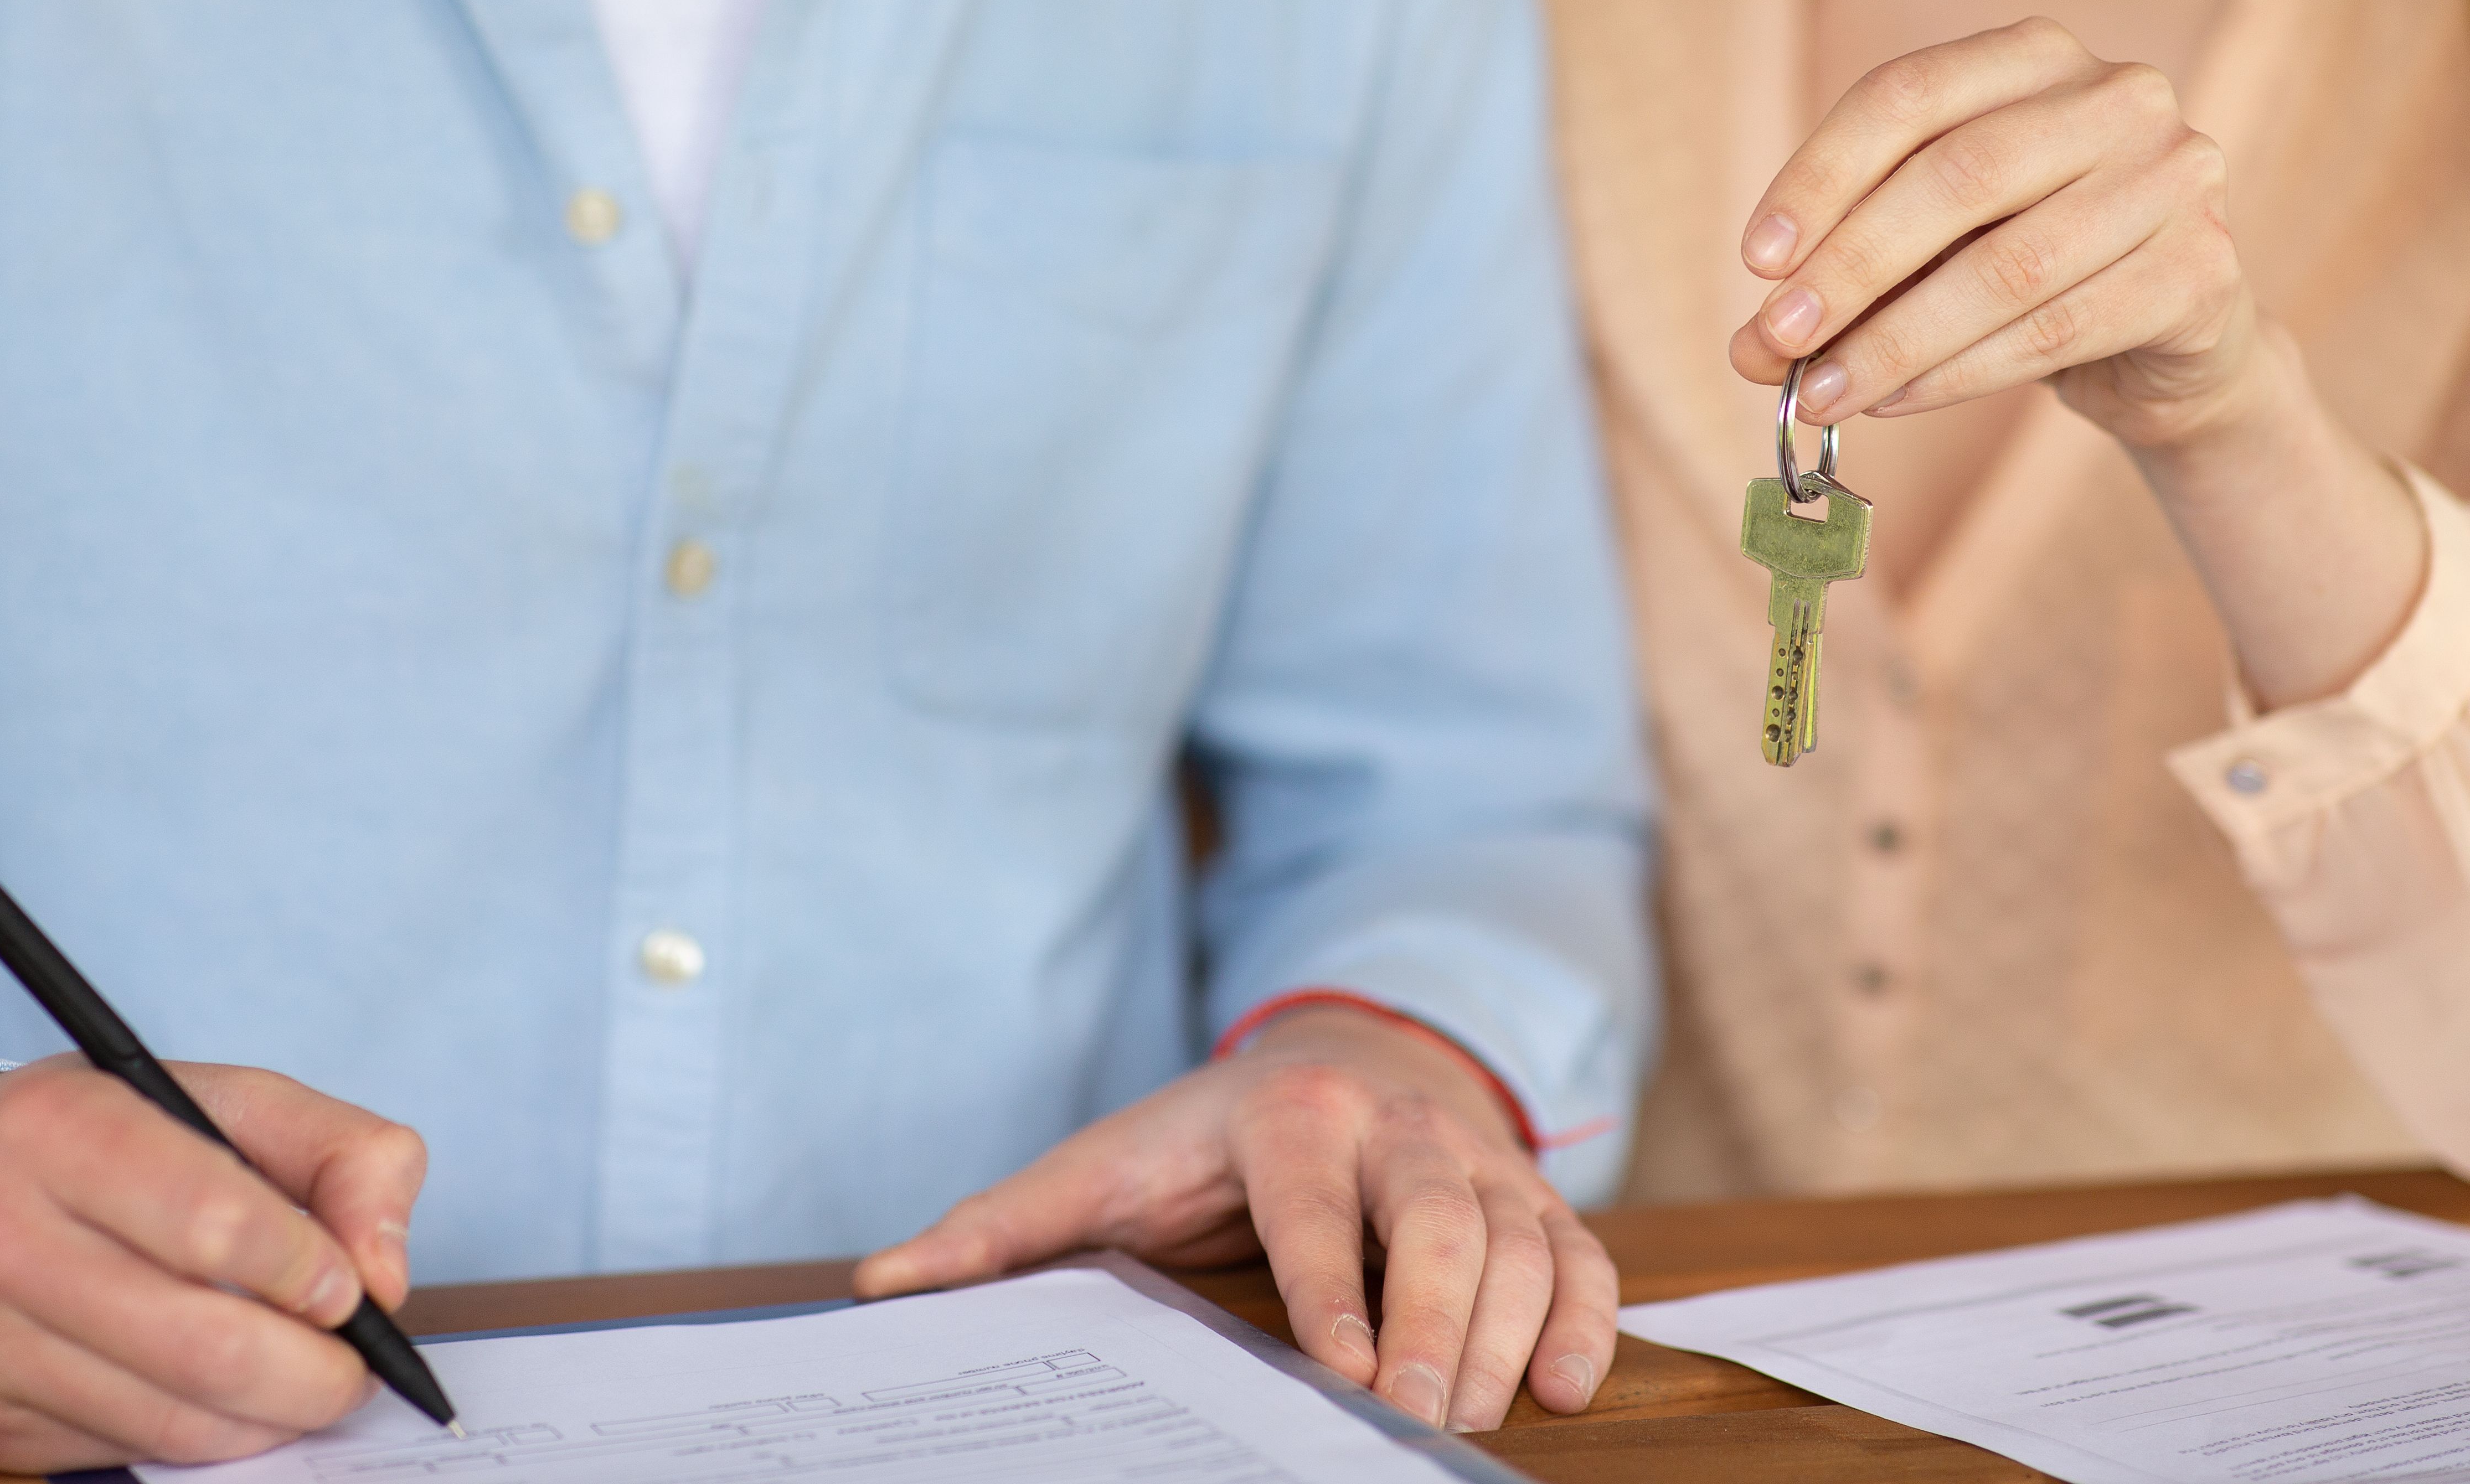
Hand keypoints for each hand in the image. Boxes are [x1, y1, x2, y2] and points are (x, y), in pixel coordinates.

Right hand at [0, 1055, 426, 1473]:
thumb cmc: (95, 1139)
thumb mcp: (222, 1098)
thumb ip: (341, 1154)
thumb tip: (385, 1274)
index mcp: (59, 1127)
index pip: (214, 1221)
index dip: (307, 1270)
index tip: (352, 1292)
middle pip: (198, 1343)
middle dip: (310, 1376)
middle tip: (355, 1375)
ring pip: (161, 1419)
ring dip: (261, 1422)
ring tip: (302, 1392)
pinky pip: (109, 1451)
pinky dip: (190, 1441)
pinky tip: (215, 1405)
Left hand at [852, 1006, 1614, 1432]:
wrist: (1341, 1050)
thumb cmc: (1204, 1138)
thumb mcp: (1103, 1165)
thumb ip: (1002, 1229)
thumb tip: (881, 1285)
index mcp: (1288, 1116)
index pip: (1315, 1204)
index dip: (1332, 1285)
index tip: (1344, 1368)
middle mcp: (1395, 1126)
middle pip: (1441, 1220)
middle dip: (1439, 1321)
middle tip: (1420, 1418)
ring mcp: (1475, 1159)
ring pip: (1524, 1237)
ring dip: (1515, 1331)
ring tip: (1487, 1418)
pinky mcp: (1532, 1193)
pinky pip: (1583, 1253)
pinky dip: (1588, 1318)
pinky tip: (1567, 1388)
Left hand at [1733, 17, 2262, 445]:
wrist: (2169, 337)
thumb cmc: (2025, 264)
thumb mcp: (1931, 244)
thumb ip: (1845, 272)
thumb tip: (1750, 347)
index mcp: (2037, 54)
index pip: (1906, 94)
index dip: (1819, 176)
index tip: (1756, 260)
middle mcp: (2119, 95)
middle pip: (1956, 176)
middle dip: (1850, 267)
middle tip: (1773, 340)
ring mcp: (2174, 178)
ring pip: (2007, 267)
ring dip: (1895, 340)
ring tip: (1819, 393)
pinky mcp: (2201, 271)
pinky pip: (2056, 330)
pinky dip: (1959, 373)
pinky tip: (1894, 399)